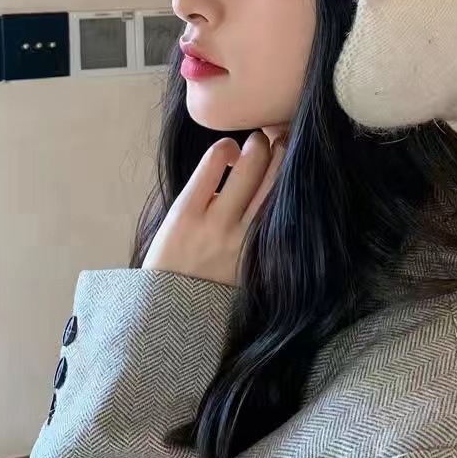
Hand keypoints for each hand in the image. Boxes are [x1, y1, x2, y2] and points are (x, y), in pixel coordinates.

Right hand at [142, 131, 285, 284]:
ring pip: (272, 190)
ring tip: (281, 151)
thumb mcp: (171, 223)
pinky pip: (277, 217)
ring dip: (280, 162)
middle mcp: (217, 226)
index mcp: (186, 214)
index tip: (229, 149)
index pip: (214, 160)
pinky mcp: (259, 258)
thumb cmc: (171, 263)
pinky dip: (282, 196)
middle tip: (262, 140)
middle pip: (251, 168)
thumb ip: (200, 192)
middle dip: (260, 145)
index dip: (226, 146)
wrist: (174, 317)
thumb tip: (232, 158)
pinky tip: (285, 186)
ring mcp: (242, 243)